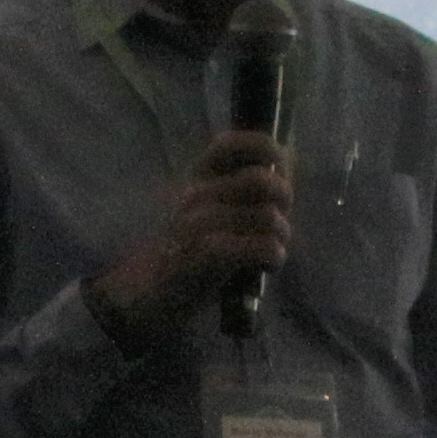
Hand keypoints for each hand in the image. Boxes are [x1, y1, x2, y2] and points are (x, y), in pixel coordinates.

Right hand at [90, 130, 290, 343]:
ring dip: (282, 236)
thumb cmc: (186, 250)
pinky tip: (267, 266)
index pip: (231, 144)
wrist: (148, 293)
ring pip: (268, 217)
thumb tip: (288, 159)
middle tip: (279, 220)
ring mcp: (201, 222)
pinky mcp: (209, 254)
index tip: (281, 163)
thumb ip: (238, 187)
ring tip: (273, 250)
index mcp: (197, 178)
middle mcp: (197, 194)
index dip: (265, 146)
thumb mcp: (204, 209)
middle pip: (261, 180)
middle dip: (285, 198)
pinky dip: (275, 257)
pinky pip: (264, 246)